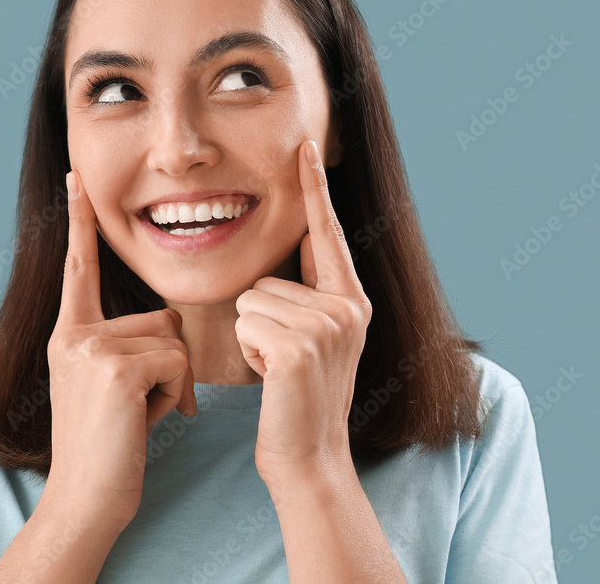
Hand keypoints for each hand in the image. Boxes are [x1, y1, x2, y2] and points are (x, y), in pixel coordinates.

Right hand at [44, 170, 196, 528]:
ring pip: (176, 339)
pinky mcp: (114, 366)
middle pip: (163, 316)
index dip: (80, 222)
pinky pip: (178, 360)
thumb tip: (169, 329)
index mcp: (71, 333)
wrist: (88, 497)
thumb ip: (130, 345)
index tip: (77, 178)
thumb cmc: (114, 444)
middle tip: (140, 405)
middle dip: (171, 363)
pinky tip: (146, 420)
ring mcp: (90, 347)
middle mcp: (74, 333)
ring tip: (140, 414)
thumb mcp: (113, 384)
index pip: (81, 267)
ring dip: (175, 381)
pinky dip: (176, 394)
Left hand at [235, 140, 371, 483]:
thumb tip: (297, 249)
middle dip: (262, 319)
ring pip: (252, 299)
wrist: (310, 456)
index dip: (314, 187)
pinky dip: (248, 352)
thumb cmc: (301, 399)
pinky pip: (247, 322)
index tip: (307, 143)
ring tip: (277, 371)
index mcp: (352, 300)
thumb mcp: (319, 340)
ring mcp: (327, 327)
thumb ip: (311, 296)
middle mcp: (348, 307)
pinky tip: (271, 379)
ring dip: (253, 336)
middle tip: (283, 362)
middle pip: (269, 277)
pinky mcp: (298, 347)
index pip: (328, 233)